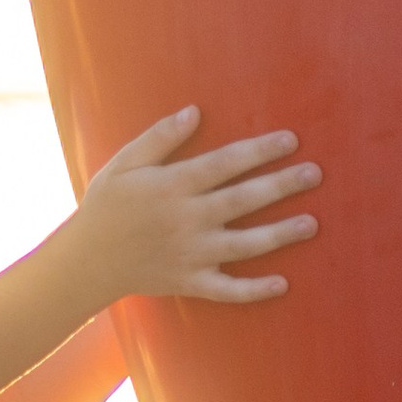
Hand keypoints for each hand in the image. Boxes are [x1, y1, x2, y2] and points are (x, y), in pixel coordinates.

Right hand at [71, 108, 321, 306]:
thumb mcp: (123, 164)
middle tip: (315, 174)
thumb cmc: (106, 206)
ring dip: (280, 234)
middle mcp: (186, 220)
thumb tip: (194, 111)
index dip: (259, 151)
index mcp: (172, 186)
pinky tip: (283, 284)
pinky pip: (227, 290)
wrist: (86, 262)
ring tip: (312, 223)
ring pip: (244, 245)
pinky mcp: (189, 282)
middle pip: (243, 200)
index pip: (224, 163)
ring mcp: (190, 255)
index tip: (291, 140)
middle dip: (282, 186)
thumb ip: (158, 138)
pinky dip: (254, 291)